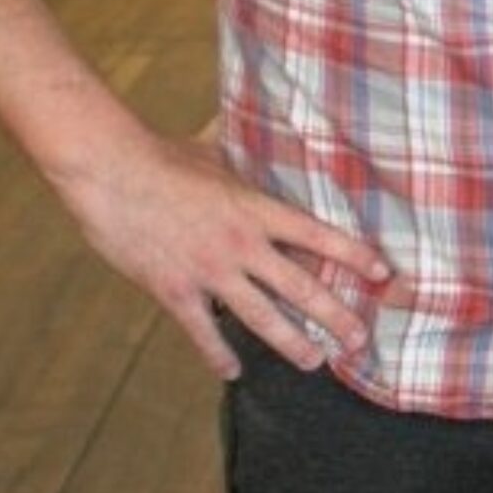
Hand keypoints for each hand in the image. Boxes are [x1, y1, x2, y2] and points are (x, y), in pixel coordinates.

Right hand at [60, 123, 391, 379]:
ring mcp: (209, 271)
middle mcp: (242, 244)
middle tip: (360, 340)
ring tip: (314, 361)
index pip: (319, 236)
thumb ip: (242, 151)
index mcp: (256, 209)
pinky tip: (231, 372)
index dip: (354, 255)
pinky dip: (217, 355)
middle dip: (335, 316)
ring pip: (261, 318)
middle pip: (300, 287)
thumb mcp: (213, 151)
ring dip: (291, 343)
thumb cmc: (162, 157)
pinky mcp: (174, 290)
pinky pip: (202, 332)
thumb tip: (257, 120)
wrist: (110, 172)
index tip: (382, 273)